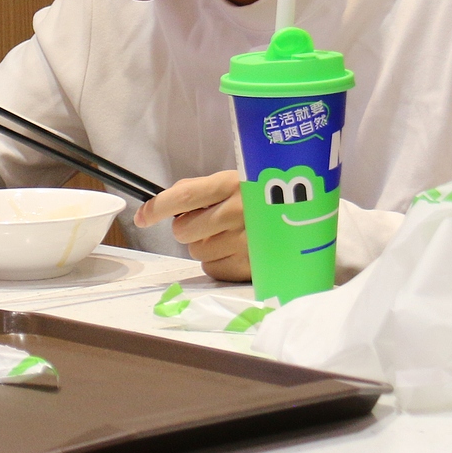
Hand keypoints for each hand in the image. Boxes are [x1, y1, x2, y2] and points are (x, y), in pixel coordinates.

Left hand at [134, 170, 250, 281]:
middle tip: (208, 222)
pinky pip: (213, 269)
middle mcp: (239, 212)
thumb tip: (157, 206)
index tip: (142, 217)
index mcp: (232, 184)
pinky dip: (219, 262)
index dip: (157, 208)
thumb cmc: (261, 199)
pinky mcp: (253, 266)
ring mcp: (247, 242)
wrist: (309, 221)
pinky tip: (237, 250)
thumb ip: (198, 191)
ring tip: (229, 235)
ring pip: (197, 252)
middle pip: (183, 232)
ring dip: (205, 245)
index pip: (183, 196)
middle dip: (188, 228)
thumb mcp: (233, 183)